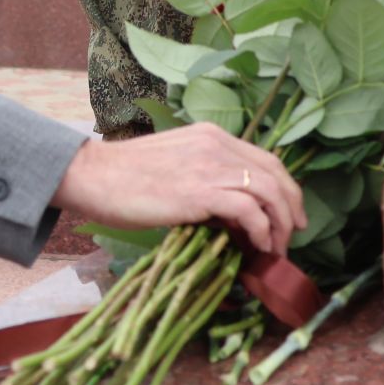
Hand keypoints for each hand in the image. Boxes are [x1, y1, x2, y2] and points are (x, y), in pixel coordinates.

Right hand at [52, 123, 303, 255]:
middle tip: (290, 237)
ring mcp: (208, 166)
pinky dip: (259, 229)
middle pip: (275, 173)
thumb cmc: (125, 176)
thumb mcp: (175, 166)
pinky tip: (254, 245)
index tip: (289, 216)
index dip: (285, 188)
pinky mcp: (199, 191)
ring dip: (278, 224)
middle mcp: (215, 144)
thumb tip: (232, 215)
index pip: (264, 159)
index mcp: (210, 136)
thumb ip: (205, 180)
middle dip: (290, 208)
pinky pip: (247, 209)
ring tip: (274, 249)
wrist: (93, 175)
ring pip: (268, 191)